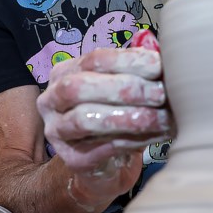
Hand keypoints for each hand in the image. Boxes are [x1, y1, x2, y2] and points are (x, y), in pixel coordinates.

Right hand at [38, 35, 173, 203]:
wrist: (109, 162)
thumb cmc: (119, 115)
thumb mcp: (127, 86)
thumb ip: (138, 67)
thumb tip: (160, 50)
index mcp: (66, 72)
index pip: (94, 59)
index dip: (128, 61)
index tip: (159, 66)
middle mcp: (52, 99)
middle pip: (81, 86)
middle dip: (125, 89)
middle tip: (160, 94)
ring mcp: (56, 131)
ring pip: (84, 119)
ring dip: (126, 117)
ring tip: (159, 118)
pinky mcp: (71, 159)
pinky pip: (99, 148)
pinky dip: (131, 141)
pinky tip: (155, 136)